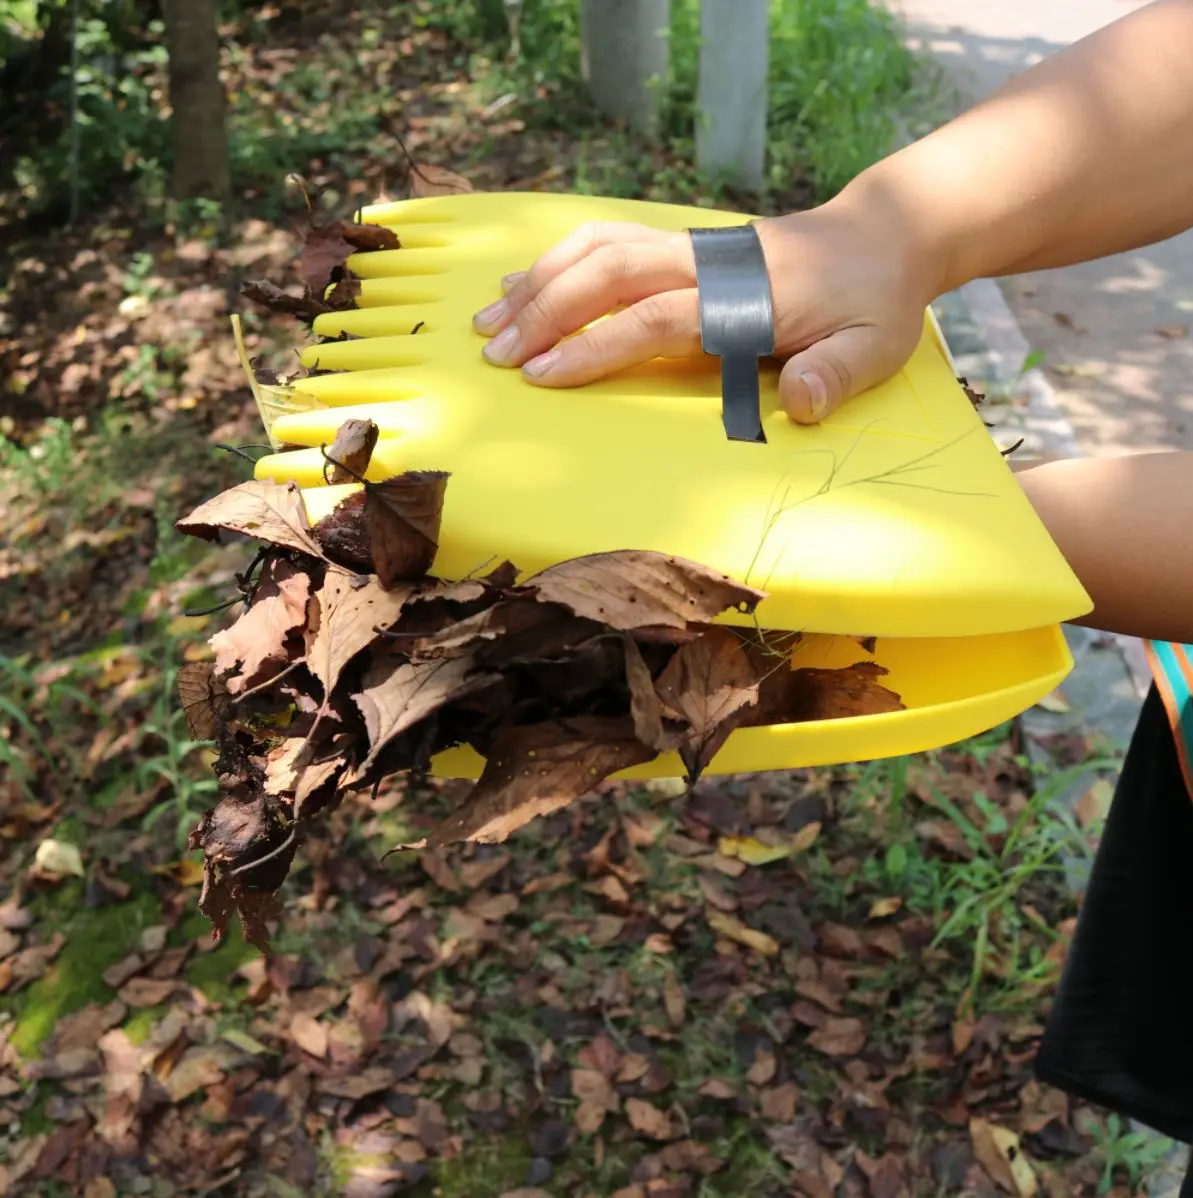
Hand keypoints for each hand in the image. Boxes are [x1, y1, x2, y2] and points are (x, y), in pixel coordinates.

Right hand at [471, 197, 934, 423]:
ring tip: (490, 321)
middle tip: (497, 355)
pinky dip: (560, 260)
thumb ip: (835, 376)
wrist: (880, 235)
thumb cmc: (872, 303)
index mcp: (746, 296)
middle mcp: (707, 262)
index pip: (655, 318)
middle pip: (609, 272)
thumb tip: (798, 404)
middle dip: (546, 311)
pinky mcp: (682, 240)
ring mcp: (691, 245)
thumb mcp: (873, 347)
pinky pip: (609, 239)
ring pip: (599, 247)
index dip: (596, 345)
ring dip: (540, 280)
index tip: (544, 374)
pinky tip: (525, 285)